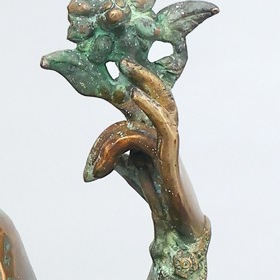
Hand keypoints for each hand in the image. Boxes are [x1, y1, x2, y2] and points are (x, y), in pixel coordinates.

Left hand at [84, 60, 204, 240]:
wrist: (174, 219)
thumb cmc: (154, 191)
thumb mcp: (128, 167)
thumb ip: (118, 152)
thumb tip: (105, 146)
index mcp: (157, 131)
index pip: (144, 105)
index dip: (133, 88)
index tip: (117, 77)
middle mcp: (166, 132)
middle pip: (162, 95)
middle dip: (145, 75)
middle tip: (125, 61)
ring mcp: (171, 142)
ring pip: (158, 108)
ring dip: (144, 90)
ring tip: (128, 75)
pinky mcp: (171, 154)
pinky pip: (163, 125)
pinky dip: (150, 109)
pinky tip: (136, 98)